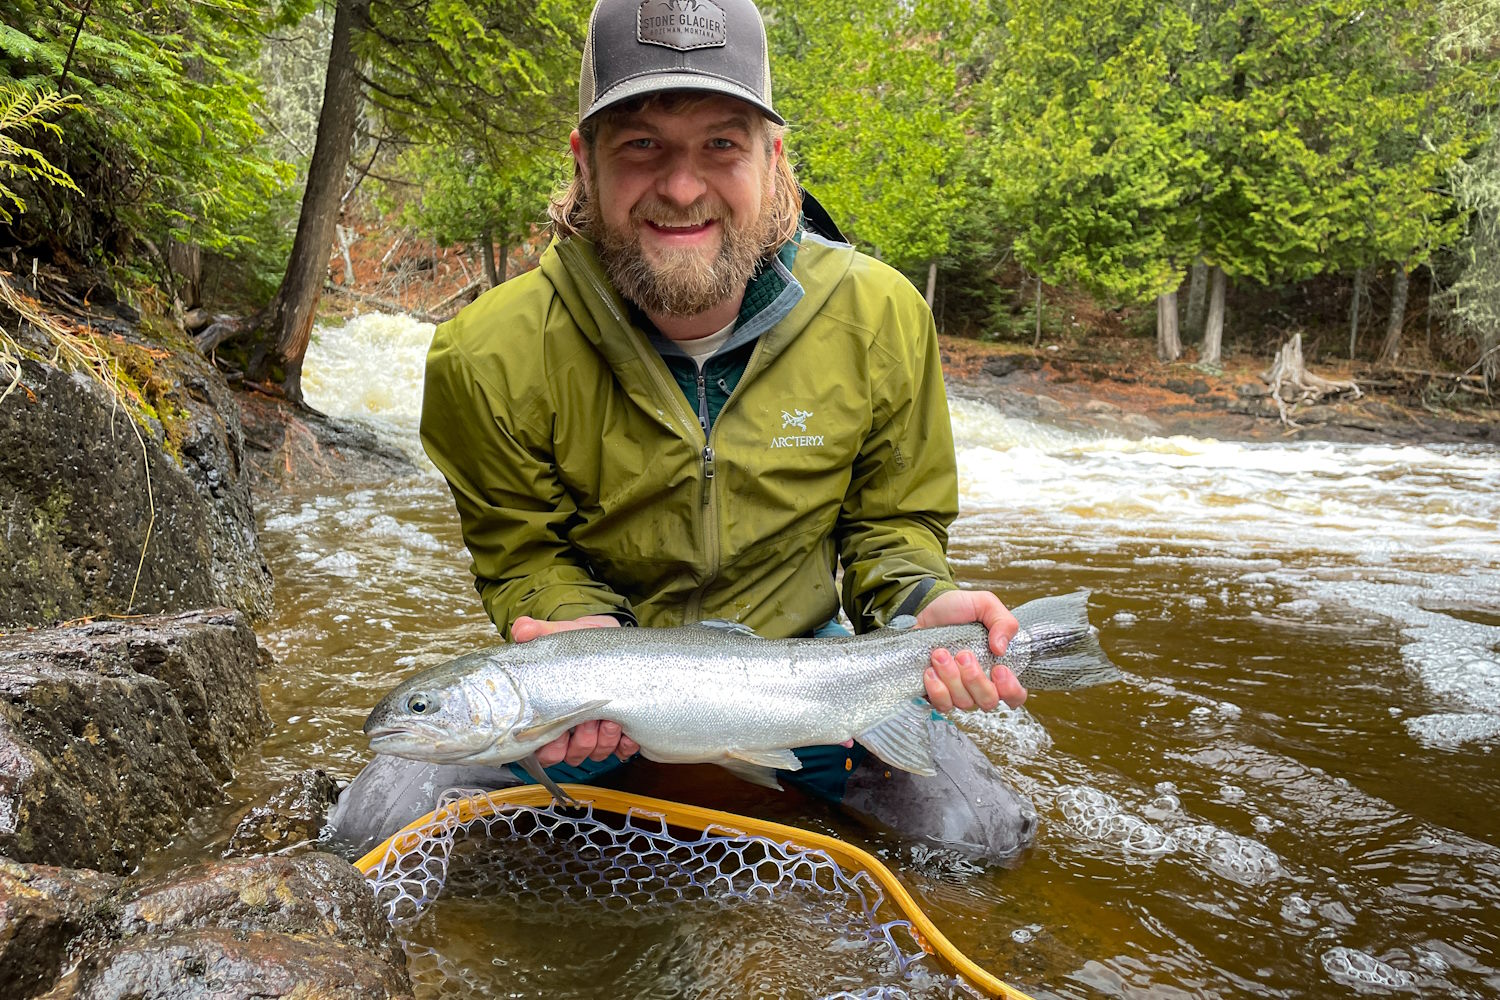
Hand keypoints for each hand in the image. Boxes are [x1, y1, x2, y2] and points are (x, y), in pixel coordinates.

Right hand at [510, 615, 640, 765]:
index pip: (542, 749)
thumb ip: (539, 632)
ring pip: (596, 754)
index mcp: (551, 714)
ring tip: (611, 720)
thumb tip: (522, 629)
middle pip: (571, 756)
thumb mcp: (561, 635)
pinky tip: (627, 730)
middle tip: (590, 721)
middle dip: (581, 742)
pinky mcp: (622, 732)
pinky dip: (625, 743)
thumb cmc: (581, 644)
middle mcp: (572, 729)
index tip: (560, 730)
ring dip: (604, 740)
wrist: (612, 640)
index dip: (549, 747)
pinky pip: (623, 750)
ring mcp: (597, 733)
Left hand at [915, 589, 1026, 711]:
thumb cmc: (956, 608)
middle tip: (963, 655)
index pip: (1015, 695)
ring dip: (951, 678)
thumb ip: (1003, 622)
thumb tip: (1001, 648)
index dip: (1010, 689)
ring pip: (963, 702)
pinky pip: (942, 705)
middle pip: (988, 701)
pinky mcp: (936, 693)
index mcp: (997, 666)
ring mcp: (957, 691)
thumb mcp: (985, 604)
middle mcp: (979, 684)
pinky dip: (936, 689)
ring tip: (939, 654)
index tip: (999, 669)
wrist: (924, 607)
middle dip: (975, 679)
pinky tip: (930, 671)